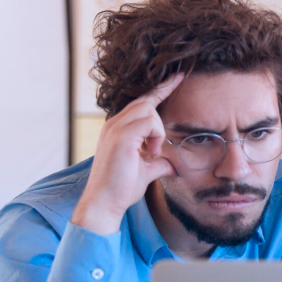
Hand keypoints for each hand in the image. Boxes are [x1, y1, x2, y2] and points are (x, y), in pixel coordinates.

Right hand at [72, 74, 183, 234]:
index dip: (160, 89)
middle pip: (146, 102)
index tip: (178, 77)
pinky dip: (156, 135)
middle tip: (159, 142)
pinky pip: (149, 121)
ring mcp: (115, 128)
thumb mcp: (146, 171)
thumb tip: (175, 164)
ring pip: (148, 109)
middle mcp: (113, 124)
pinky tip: (150, 152)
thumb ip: (160, 162)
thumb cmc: (121, 189)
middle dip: (162, 112)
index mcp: (117, 128)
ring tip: (152, 153)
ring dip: (158, 130)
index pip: (141, 102)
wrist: (104, 204)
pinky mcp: (120, 137)